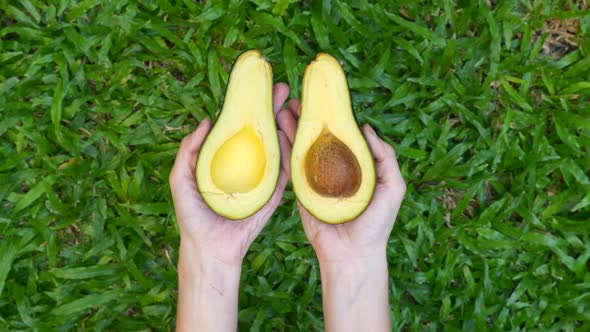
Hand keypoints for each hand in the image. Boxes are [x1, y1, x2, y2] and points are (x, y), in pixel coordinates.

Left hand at [169, 83, 291, 265]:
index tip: (255, 86)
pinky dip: (291, 154)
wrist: (210, 247)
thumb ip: (189, 150)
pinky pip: (285, 172)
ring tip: (292, 105)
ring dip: (286, 124)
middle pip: (262, 130)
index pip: (239, 126)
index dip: (247, 106)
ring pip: (277, 146)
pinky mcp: (274, 194)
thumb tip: (205, 121)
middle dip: (271, 107)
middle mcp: (247, 164)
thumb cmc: (192, 214)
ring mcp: (263, 178)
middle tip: (280, 87)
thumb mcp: (181, 178)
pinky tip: (294, 136)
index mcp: (227, 158)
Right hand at [277, 99, 404, 331]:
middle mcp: (334, 169)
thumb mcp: (393, 187)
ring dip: (292, 126)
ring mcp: (315, 179)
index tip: (324, 95)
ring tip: (283, 106)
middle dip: (308, 115)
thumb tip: (366, 127)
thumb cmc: (377, 223)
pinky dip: (283, 147)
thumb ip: (385, 157)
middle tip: (298, 95)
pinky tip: (277, 130)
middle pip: (318, 136)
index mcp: (355, 165)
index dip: (333, 115)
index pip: (342, 134)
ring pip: (302, 146)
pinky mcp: (301, 191)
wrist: (352, 254)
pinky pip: (291, 166)